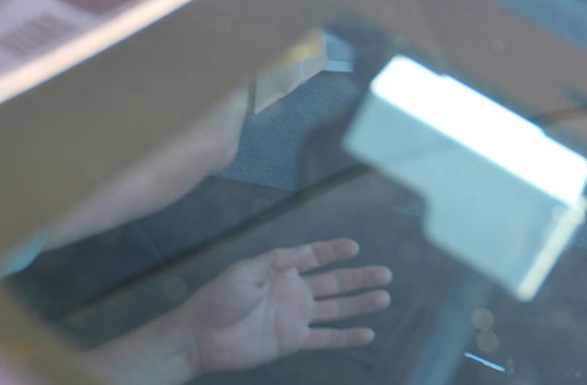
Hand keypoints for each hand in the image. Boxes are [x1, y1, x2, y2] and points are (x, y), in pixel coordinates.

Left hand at [90, 238, 390, 384]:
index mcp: (279, 270)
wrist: (201, 336)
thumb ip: (275, 262)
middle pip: (332, 282)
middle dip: (358, 277)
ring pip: (335, 308)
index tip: (354, 247)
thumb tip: (304, 253)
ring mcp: (294, 316)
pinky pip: (325, 337)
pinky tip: (367, 334)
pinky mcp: (292, 340)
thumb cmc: (217, 298)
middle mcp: (291, 291)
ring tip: (384, 297)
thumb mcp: (244, 272)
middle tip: (385, 272)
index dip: (333, 251)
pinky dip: (346, 336)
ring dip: (359, 304)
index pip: (313, 257)